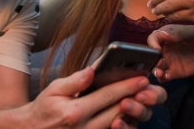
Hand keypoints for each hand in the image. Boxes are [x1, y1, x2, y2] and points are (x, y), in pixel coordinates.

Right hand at [28, 67, 165, 128]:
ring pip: (118, 124)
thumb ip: (75, 81)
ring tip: (142, 99)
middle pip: (118, 111)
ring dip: (132, 112)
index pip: (108, 96)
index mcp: (75, 112)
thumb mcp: (54, 90)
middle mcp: (84, 128)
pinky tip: (128, 114)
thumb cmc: (44, 109)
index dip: (127, 86)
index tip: (143, 78)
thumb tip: (93, 70)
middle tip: (149, 88)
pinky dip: (122, 124)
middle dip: (135, 98)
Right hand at [146, 24, 193, 82]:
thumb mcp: (193, 32)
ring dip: (155, 70)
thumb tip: (162, 34)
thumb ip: (178, 34)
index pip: (153, 39)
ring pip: (155, 66)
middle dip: (151, 60)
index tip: (156, 50)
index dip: (152, 44)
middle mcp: (164, 48)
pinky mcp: (174, 72)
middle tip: (158, 64)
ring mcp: (168, 61)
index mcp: (166, 35)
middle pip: (151, 55)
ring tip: (160, 73)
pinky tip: (168, 77)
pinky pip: (164, 76)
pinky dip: (163, 78)